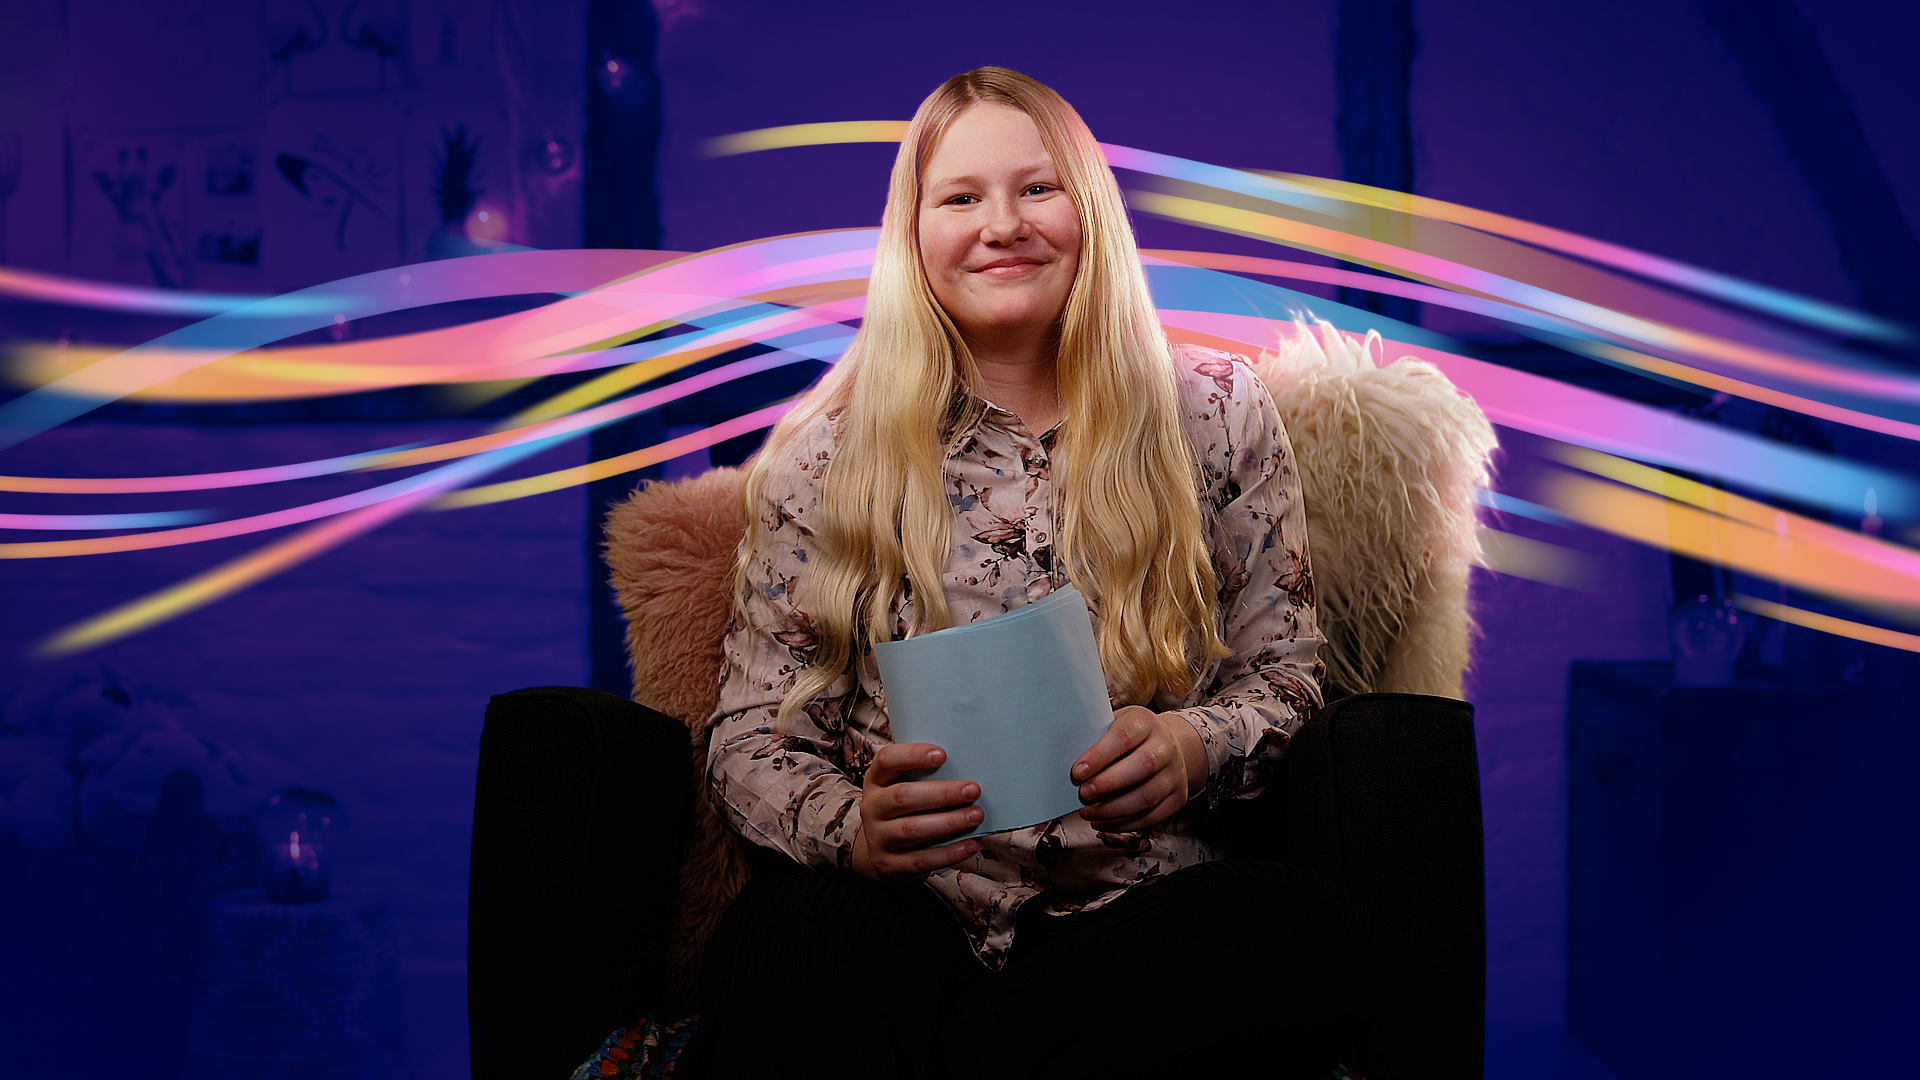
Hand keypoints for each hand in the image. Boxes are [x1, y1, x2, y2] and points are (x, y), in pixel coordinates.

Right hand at [850, 742, 982, 881]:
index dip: (912, 755)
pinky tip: (970, 845)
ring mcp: (878, 838)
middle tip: (973, 789)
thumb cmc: (904, 810)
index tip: (942, 755)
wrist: (881, 853)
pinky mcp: (889, 865)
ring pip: (912, 829)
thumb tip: (968, 767)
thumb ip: (925, 776)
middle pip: (903, 797)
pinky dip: (948, 853)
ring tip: (976, 815)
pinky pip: (921, 860)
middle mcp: (872, 807)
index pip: (887, 760)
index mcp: (876, 780)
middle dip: (942, 793)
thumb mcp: (904, 787)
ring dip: (949, 822)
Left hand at [1073, 706, 1206, 831]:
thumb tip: (1061, 758)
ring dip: (1113, 810)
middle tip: (1083, 794)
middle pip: (1142, 766)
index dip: (1099, 756)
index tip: (1077, 772)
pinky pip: (1152, 816)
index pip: (1124, 736)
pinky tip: (1103, 822)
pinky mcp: (1177, 798)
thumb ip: (1094, 737)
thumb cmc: (1130, 736)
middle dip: (1108, 784)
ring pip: (1147, 796)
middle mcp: (1165, 746)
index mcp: (1145, 722)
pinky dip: (1124, 823)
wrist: (1169, 746)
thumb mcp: (1114, 725)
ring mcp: (1175, 774)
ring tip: (1088, 812)